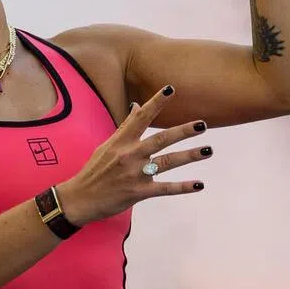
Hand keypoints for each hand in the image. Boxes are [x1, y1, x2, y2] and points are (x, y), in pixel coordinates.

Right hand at [55, 86, 211, 226]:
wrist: (80, 198)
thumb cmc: (95, 170)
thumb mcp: (107, 145)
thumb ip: (125, 127)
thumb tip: (137, 105)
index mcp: (121, 141)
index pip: (141, 117)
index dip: (156, 103)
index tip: (170, 90)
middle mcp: (130, 155)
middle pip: (161, 139)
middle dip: (183, 131)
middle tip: (203, 124)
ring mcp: (135, 174)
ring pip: (168, 162)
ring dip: (190, 156)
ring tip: (208, 150)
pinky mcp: (139, 192)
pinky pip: (165, 189)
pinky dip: (183, 187)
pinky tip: (198, 184)